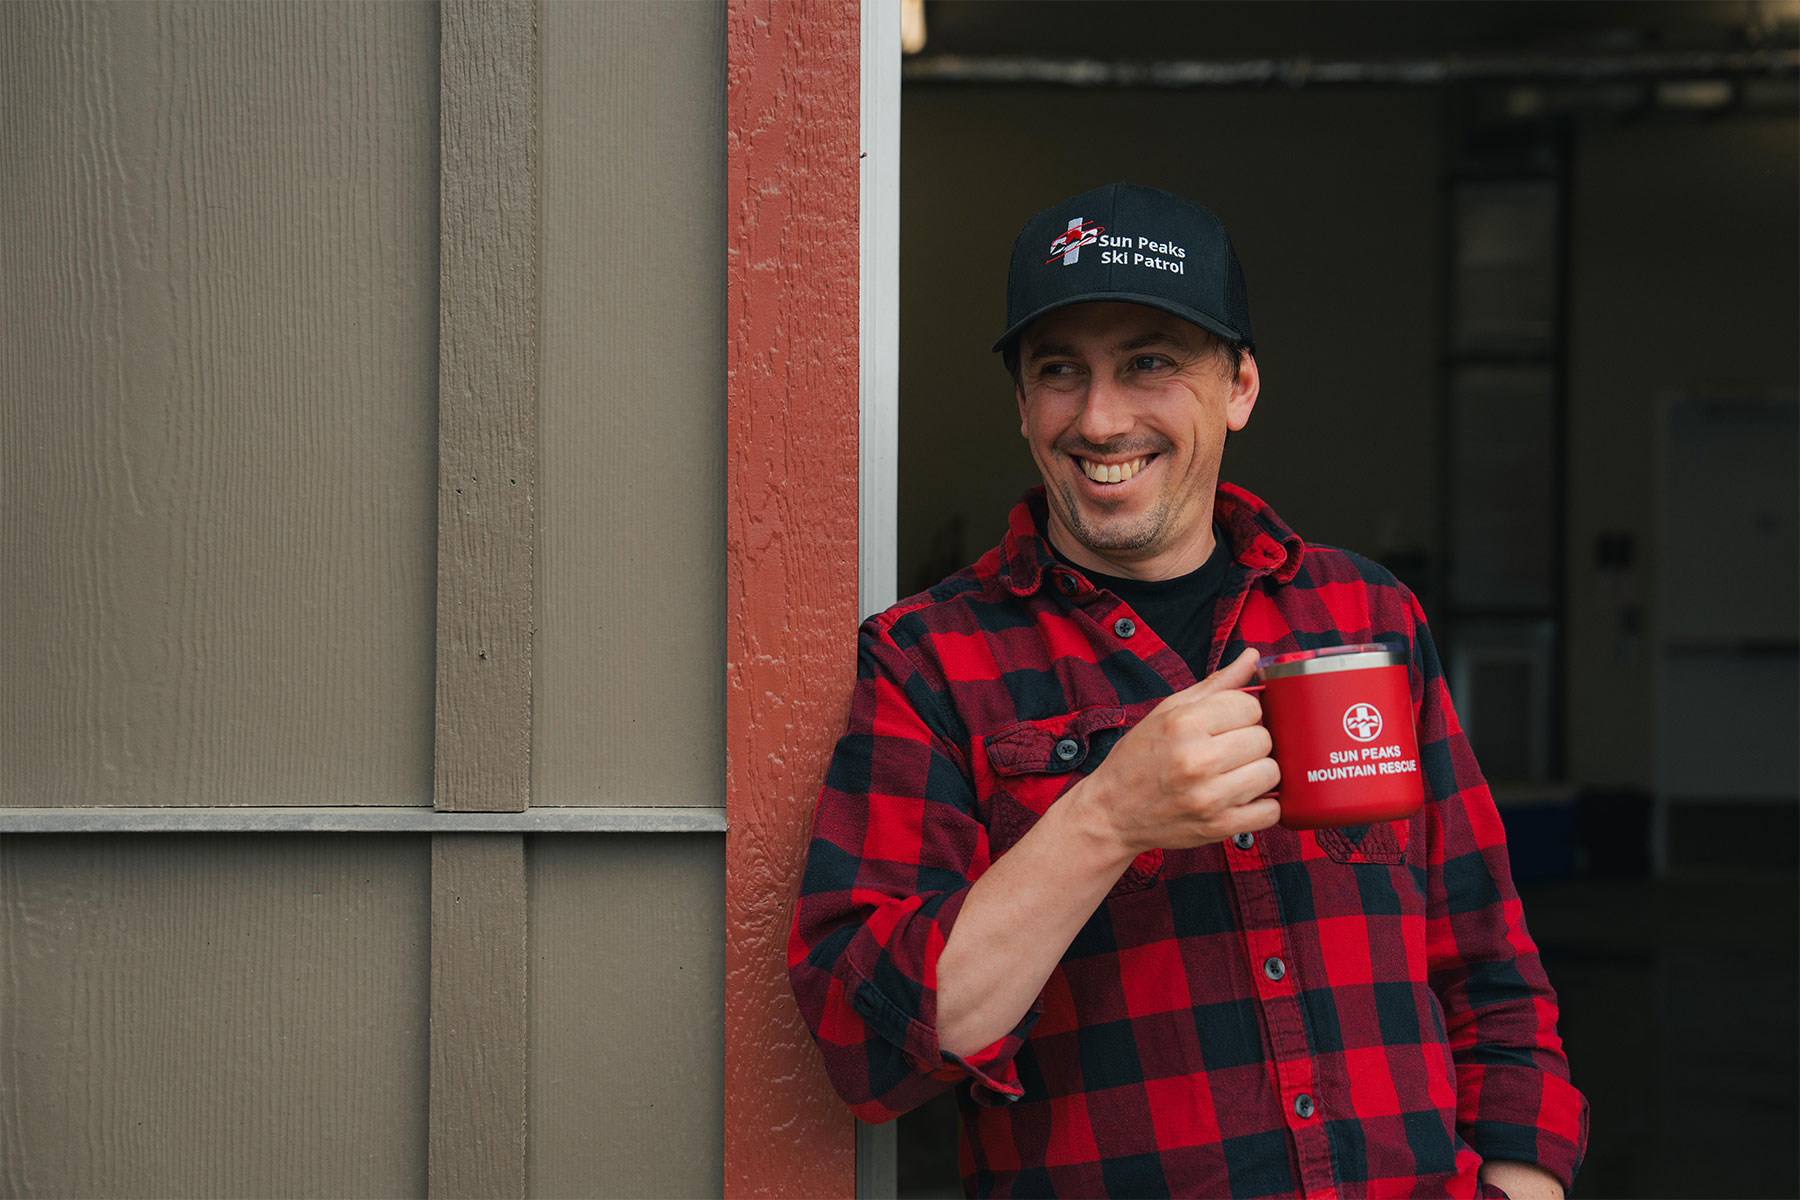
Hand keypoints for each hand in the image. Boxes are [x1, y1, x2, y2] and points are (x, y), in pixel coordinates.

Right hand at [1070, 646, 1280, 855]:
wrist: (1111, 812)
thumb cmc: (1138, 759)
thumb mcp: (1168, 711)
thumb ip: (1215, 685)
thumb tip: (1252, 657)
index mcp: (1184, 724)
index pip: (1250, 706)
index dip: (1243, 713)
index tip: (1228, 723)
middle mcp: (1197, 760)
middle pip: (1264, 739)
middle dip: (1250, 742)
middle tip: (1229, 750)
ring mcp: (1209, 797)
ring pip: (1271, 773)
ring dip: (1258, 772)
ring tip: (1234, 774)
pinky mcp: (1219, 826)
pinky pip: (1270, 811)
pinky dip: (1263, 805)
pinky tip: (1241, 798)